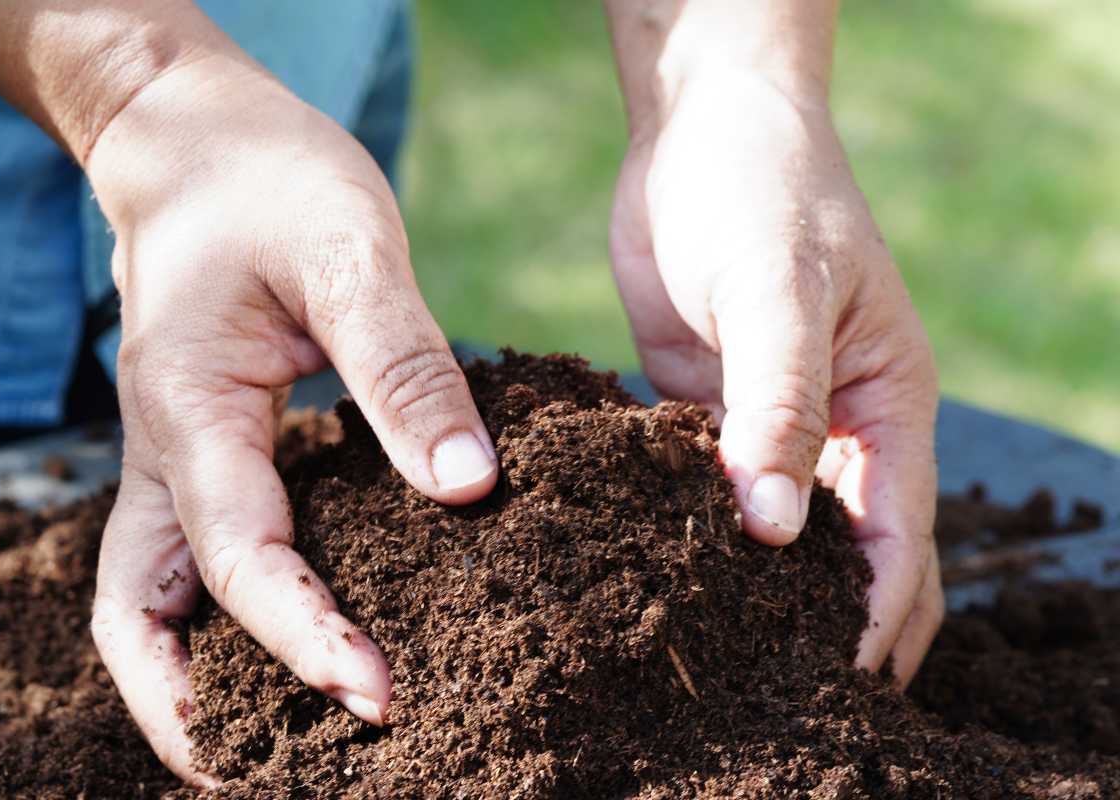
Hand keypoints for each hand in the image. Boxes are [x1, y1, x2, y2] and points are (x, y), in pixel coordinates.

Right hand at [84, 61, 498, 782]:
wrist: (202, 141)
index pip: (236, 556)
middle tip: (284, 771)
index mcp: (189, 406)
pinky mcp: (206, 448)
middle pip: (139, 614)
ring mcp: (174, 453)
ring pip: (147, 597)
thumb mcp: (350, 253)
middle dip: (196, 705)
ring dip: (193, 678)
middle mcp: (163, 448)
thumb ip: (403, 368)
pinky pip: (195, 552)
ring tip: (274, 743)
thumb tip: (466, 485)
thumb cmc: (272, 181)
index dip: (301, 635)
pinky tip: (298, 634)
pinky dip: (225, 616)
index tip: (379, 694)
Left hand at [609, 69, 941, 685]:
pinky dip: (687, 535)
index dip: (872, 617)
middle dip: (827, 630)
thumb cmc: (766, 191)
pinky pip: (699, 491)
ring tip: (713, 668)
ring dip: (754, 595)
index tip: (833, 686)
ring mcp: (764, 425)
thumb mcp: (779, 290)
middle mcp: (833, 428)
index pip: (895, 540)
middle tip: (776, 704)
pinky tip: (648, 576)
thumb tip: (771, 528)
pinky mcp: (699, 413)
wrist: (703, 131)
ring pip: (769, 535)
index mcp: (886, 405)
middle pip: (844, 559)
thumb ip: (777, 403)